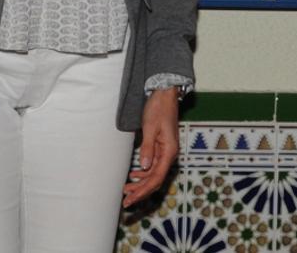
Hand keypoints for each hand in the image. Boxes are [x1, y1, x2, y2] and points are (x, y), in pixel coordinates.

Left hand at [123, 88, 178, 207]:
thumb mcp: (150, 127)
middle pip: (155, 179)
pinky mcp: (162, 147)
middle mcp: (170, 154)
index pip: (156, 178)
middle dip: (140, 191)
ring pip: (154, 174)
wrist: (165, 94)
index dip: (143, 190)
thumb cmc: (158, 108)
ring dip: (141, 183)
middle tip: (126, 201)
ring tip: (127, 190)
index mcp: (169, 151)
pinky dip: (143, 172)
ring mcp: (166, 151)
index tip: (131, 199)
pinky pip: (153, 165)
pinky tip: (134, 174)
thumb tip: (144, 168)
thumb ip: (148, 148)